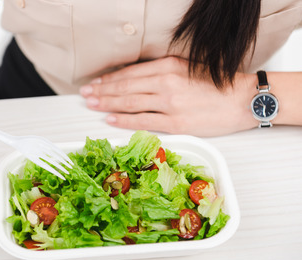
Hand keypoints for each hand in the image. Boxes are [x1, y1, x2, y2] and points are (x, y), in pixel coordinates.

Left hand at [80, 56, 257, 136]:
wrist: (244, 99)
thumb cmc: (218, 84)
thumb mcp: (187, 68)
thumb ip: (162, 73)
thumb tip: (137, 80)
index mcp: (168, 66)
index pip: (130, 73)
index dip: (109, 79)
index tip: (96, 83)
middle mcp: (166, 82)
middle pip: (125, 87)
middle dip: (102, 91)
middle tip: (85, 94)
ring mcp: (169, 103)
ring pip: (130, 102)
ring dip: (107, 104)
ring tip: (92, 104)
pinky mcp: (176, 122)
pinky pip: (143, 120)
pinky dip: (124, 119)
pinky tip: (110, 118)